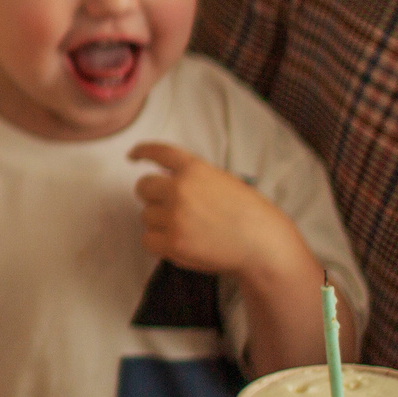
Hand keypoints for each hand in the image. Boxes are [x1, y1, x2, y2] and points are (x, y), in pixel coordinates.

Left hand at [130, 142, 299, 280]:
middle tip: (169, 207)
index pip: (160, 152)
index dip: (143, 151)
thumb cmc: (250, 215)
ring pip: (145, 215)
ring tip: (187, 229)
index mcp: (195, 169)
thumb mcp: (223, 181)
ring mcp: (175, 215)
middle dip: (152, 196)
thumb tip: (167, 184)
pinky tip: (178, 243)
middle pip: (143, 187)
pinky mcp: (173, 242)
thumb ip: (194, 179)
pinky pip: (147, 239)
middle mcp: (180, 188)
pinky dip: (158, 243)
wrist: (264, 245)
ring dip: (159, 222)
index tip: (133, 155)